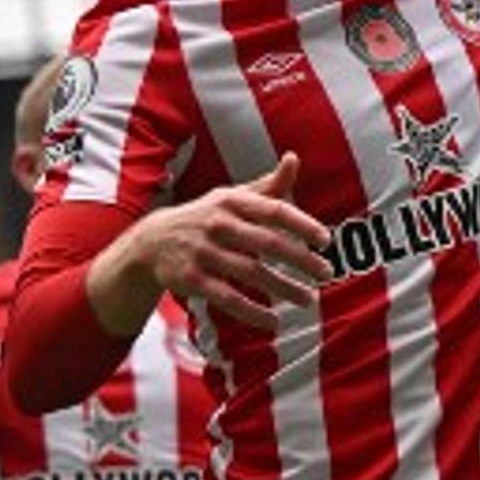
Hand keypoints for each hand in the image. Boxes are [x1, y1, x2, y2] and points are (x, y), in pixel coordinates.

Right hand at [120, 153, 332, 328]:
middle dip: (301, 259)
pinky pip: (226, 298)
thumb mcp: (234, 198)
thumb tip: (293, 158)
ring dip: (284, 288)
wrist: (151, 241)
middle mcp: (218, 224)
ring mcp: (203, 253)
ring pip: (251, 273)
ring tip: (310, 299)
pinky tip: (274, 321)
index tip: (326, 240)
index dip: (302, 224)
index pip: (274, 211)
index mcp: (233, 202)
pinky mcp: (191, 280)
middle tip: (328, 273)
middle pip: (267, 243)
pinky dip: (251, 311)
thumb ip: (268, 186)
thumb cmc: (208, 217)